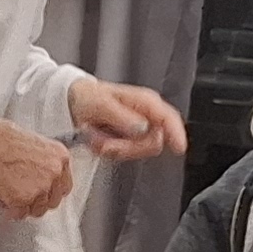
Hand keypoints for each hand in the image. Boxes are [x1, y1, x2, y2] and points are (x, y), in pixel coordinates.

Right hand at [0, 114, 72, 220]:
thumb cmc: (0, 138)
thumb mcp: (32, 142)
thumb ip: (43, 161)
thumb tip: (41, 172)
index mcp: (59, 156)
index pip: (65, 185)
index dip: (52, 190)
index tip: (45, 192)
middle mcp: (54, 172)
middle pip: (54, 200)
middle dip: (38, 200)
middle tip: (24, 195)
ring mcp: (40, 187)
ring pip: (37, 209)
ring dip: (24, 205)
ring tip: (10, 193)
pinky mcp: (24, 199)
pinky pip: (19, 213)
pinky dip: (10, 208)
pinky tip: (2, 195)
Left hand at [68, 79, 185, 163]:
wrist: (73, 101)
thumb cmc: (87, 96)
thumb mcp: (102, 105)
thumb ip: (123, 117)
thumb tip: (142, 128)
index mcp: (145, 101)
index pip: (169, 118)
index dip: (177, 133)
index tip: (178, 147)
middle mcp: (146, 115)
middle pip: (153, 143)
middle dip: (127, 148)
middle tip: (105, 143)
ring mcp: (139, 129)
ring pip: (139, 152)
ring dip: (115, 149)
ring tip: (96, 137)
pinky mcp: (130, 140)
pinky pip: (127, 154)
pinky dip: (110, 151)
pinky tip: (99, 141)